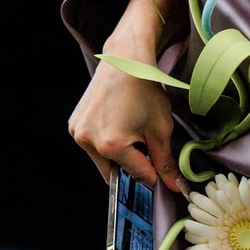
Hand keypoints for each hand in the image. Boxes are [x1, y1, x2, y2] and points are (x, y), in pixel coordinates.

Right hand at [67, 55, 186, 194]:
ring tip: (131, 130)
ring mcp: (78, 133)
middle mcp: (88, 142)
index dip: (154, 174)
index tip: (162, 170)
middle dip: (132, 165)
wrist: (125, 62)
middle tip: (145, 146)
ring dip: (117, 155)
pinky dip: (104, 143)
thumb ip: (165, 162)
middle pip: (115, 171)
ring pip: (102, 160)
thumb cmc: (144, 91)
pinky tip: (118, 124)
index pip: (137, 175)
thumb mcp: (160, 129)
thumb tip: (175, 187)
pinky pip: (91, 145)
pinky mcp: (74, 125)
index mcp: (111, 146)